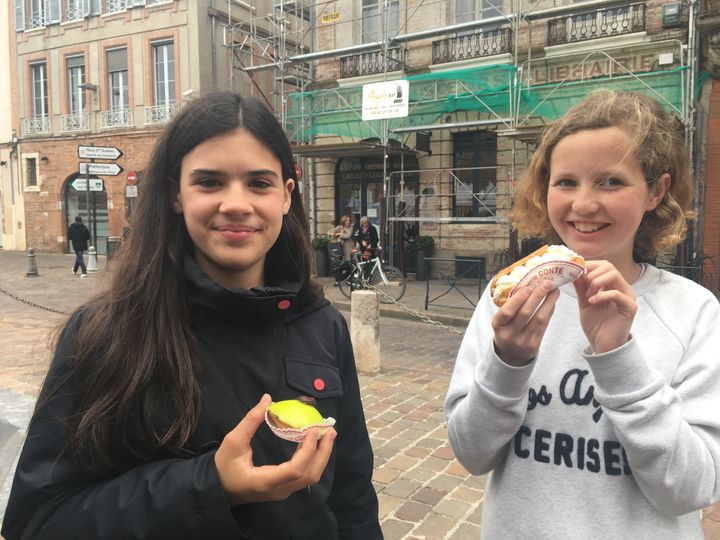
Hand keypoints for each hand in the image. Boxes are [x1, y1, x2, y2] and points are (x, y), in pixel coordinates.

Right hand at [214, 394, 335, 505]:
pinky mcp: (284, 487)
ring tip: (327, 434)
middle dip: (323, 452)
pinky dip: (313, 458)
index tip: (312, 430)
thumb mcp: (233, 442)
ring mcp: (283, 491)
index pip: (295, 470)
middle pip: (310, 475)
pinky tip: (314, 442)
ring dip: (321, 455)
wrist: (218, 489)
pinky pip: (304, 475)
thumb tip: (267, 399)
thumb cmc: (223, 467)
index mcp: (265, 481)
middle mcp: (278, 490)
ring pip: (310, 477)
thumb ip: (250, 421)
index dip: (308, 450)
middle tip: (330, 430)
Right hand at [492, 280, 559, 366]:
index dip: (518, 299)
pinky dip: (549, 312)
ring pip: (538, 319)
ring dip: (548, 303)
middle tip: (547, 283)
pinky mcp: (534, 345)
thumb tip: (530, 286)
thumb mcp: (501, 322)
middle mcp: (509, 334)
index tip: (528, 287)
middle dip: (538, 296)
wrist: (510, 356)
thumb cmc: (506, 331)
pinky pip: (544, 326)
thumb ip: (511, 308)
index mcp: (497, 326)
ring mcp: (522, 341)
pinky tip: (552, 303)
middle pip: (525, 313)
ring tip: (555, 291)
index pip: (506, 312)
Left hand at [572, 260, 636, 353]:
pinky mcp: (630, 308)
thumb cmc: (596, 324)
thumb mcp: (584, 302)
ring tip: (588, 295)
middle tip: (582, 286)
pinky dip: (602, 295)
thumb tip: (573, 270)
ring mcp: (628, 297)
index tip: (575, 272)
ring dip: (596, 282)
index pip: (604, 265)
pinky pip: (617, 294)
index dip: (589, 265)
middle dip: (591, 273)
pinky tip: (592, 302)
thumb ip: (581, 287)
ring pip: (615, 275)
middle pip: (609, 266)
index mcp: (612, 285)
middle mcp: (622, 288)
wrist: (603, 345)